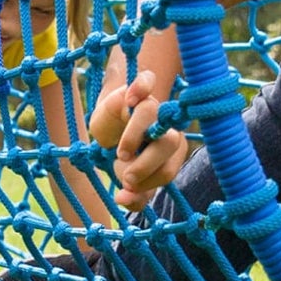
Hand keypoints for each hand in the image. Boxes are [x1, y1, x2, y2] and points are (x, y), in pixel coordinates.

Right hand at [88, 67, 189, 208]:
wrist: (110, 127)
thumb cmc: (126, 156)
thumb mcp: (128, 179)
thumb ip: (133, 196)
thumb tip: (122, 200)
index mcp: (171, 152)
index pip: (168, 170)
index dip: (147, 182)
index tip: (127, 186)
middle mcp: (165, 128)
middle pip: (169, 143)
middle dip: (146, 164)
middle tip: (126, 175)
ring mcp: (151, 107)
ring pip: (150, 114)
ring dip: (134, 136)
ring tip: (121, 152)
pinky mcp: (135, 90)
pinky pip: (146, 81)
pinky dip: (141, 87)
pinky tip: (130, 100)